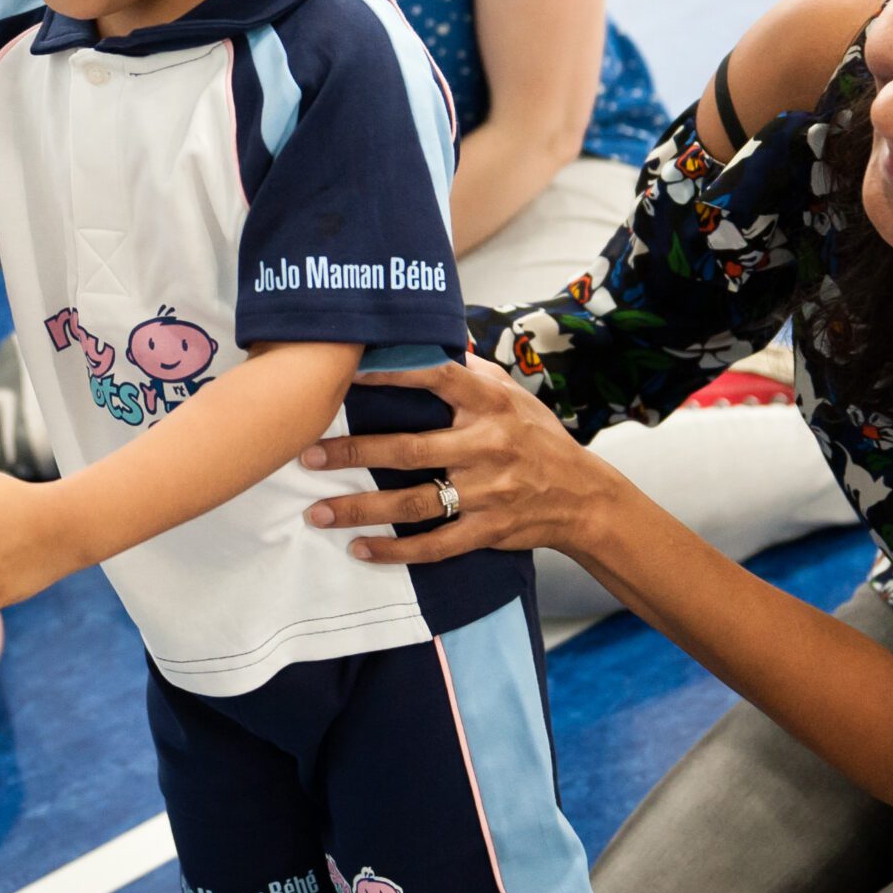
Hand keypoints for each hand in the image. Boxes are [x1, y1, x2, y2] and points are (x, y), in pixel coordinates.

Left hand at [297, 353, 619, 564]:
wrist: (584, 498)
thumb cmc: (539, 438)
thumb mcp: (515, 396)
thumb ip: (473, 371)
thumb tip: (433, 340)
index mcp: (491, 404)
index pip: (436, 379)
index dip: (392, 373)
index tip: (347, 372)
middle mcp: (487, 446)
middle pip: (409, 449)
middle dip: (353, 453)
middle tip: (308, 455)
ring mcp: (487, 492)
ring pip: (413, 503)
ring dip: (360, 509)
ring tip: (317, 512)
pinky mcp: (488, 530)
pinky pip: (435, 545)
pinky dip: (395, 552)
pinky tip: (360, 550)